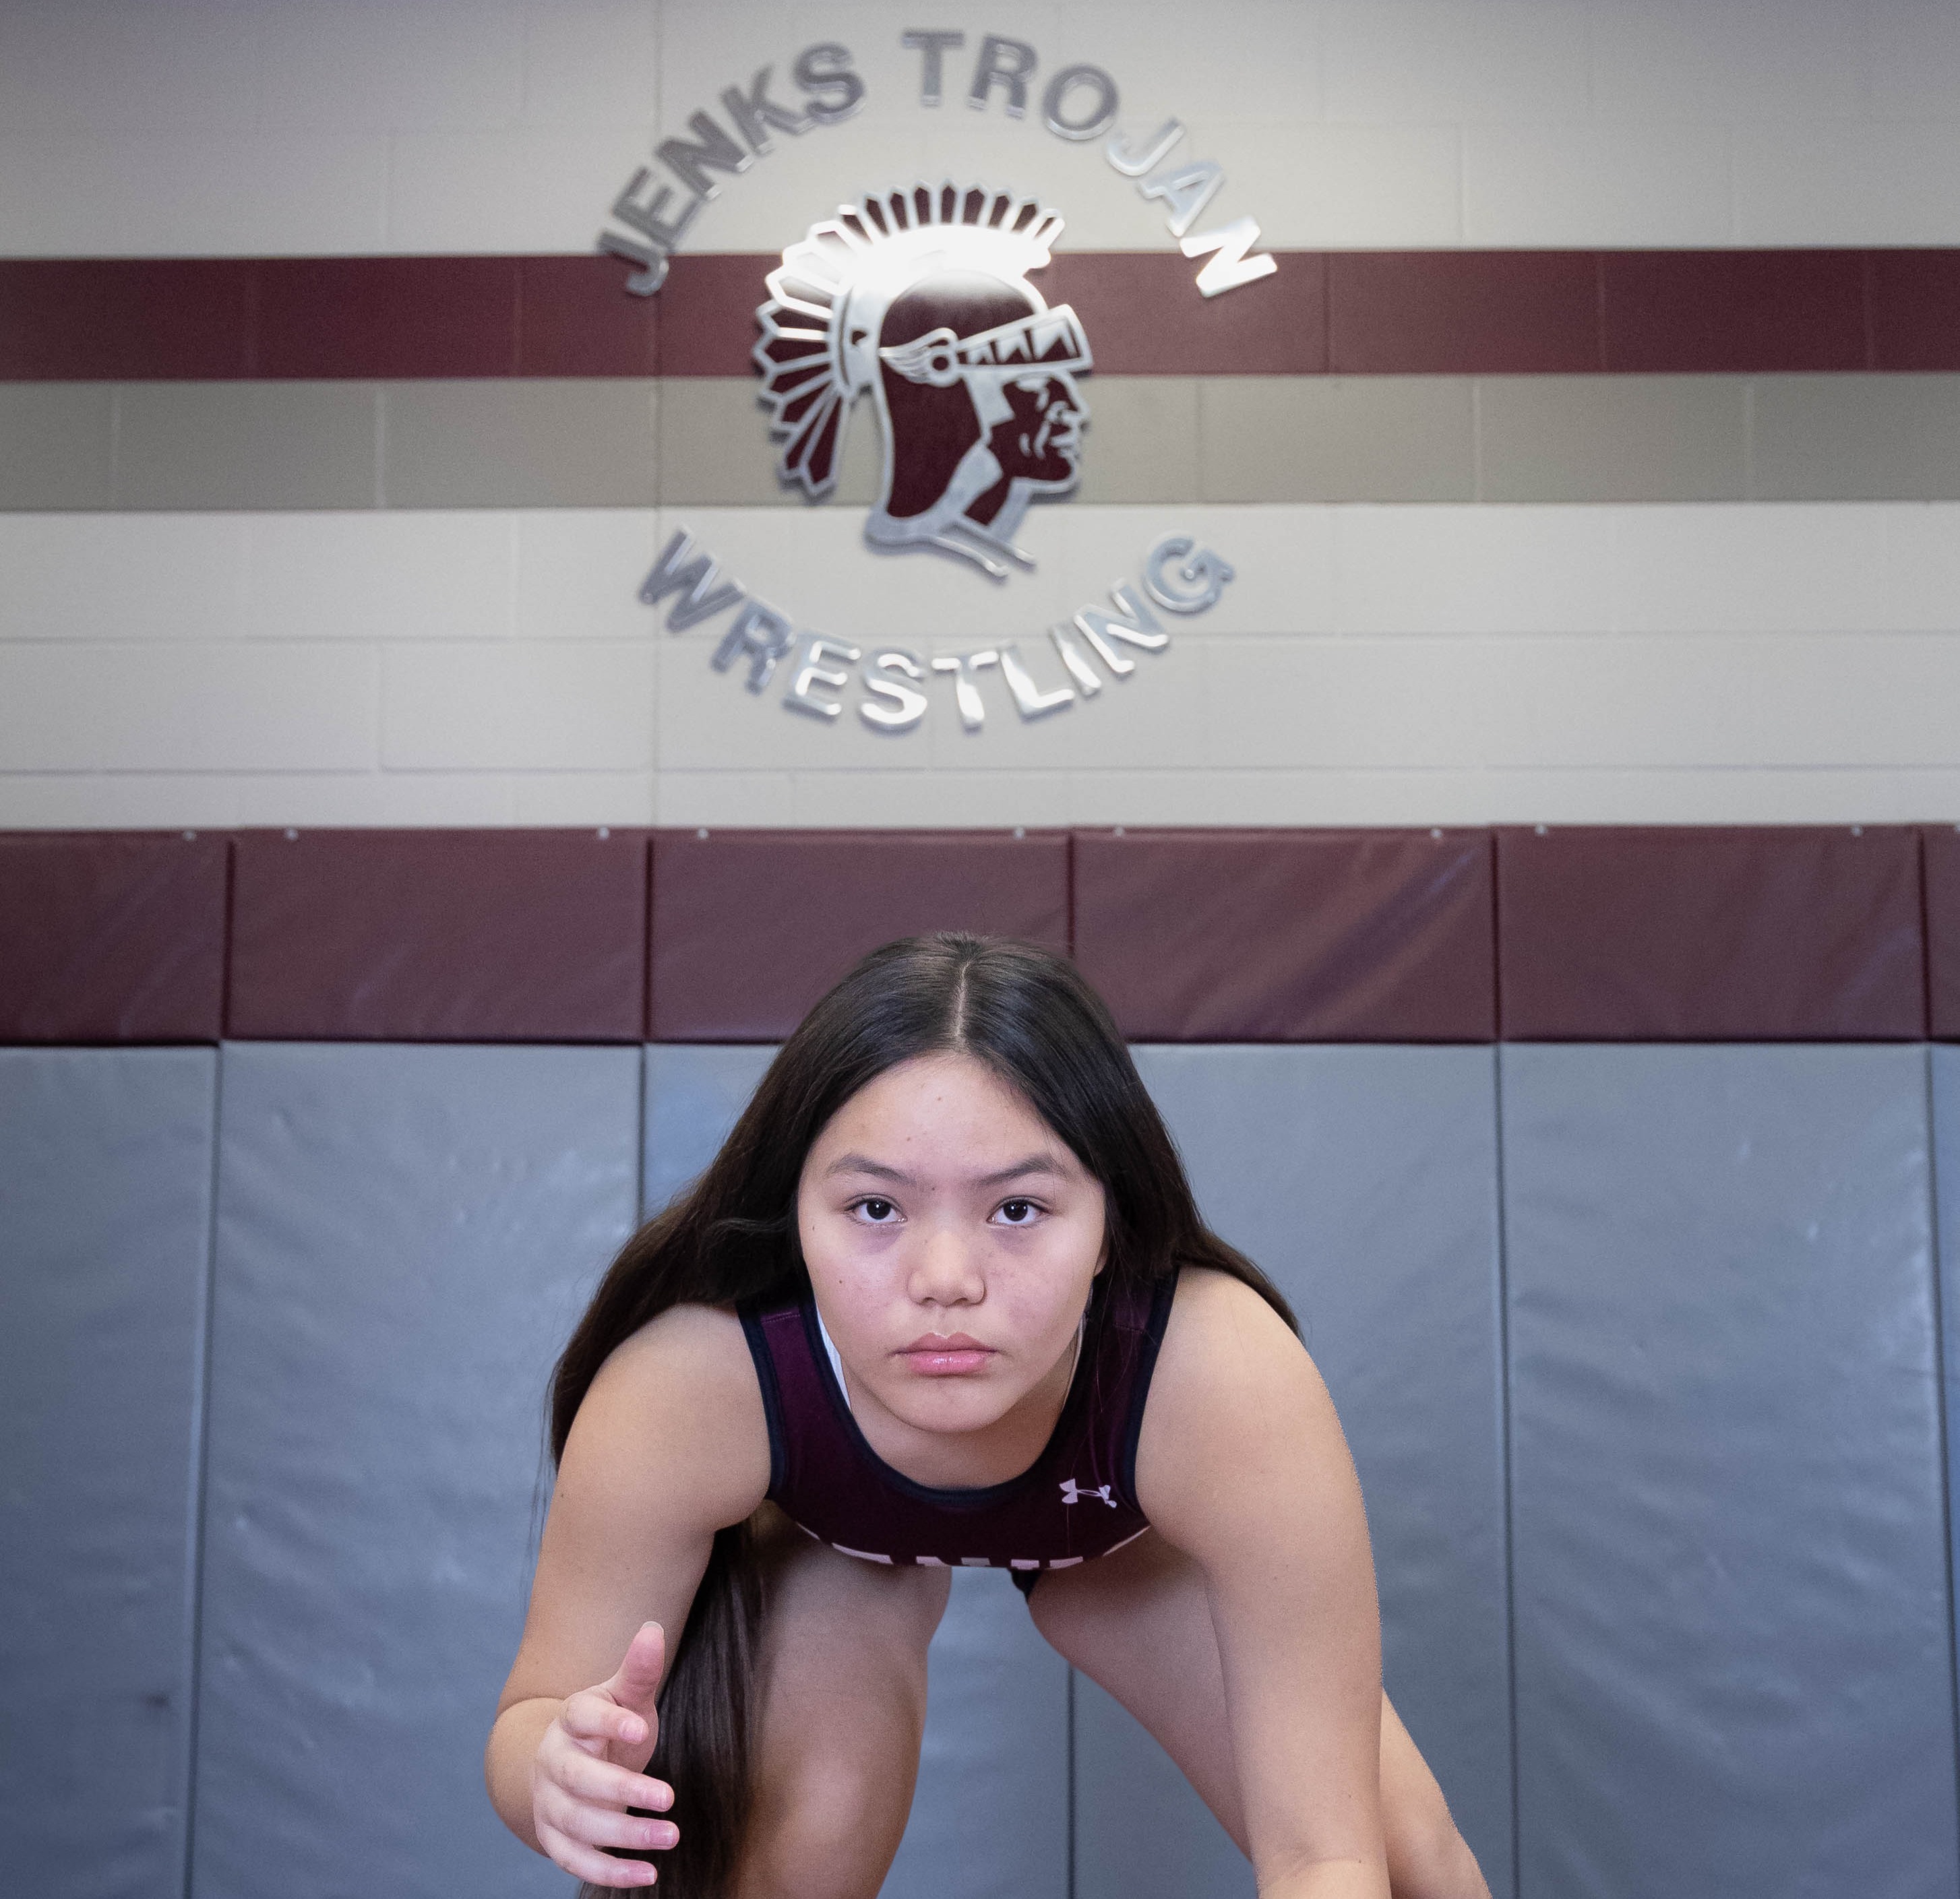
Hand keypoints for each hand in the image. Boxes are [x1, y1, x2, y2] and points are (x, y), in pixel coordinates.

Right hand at [530, 1622, 675, 1888]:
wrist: (570, 1762)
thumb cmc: (610, 1726)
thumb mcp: (626, 1697)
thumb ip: (640, 1671)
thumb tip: (652, 1629)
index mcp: (571, 1719)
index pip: (581, 1717)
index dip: (608, 1723)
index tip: (642, 1726)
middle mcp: (553, 1761)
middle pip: (577, 1779)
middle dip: (621, 1791)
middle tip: (669, 1798)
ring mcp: (549, 1803)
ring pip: (577, 1824)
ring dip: (623, 1835)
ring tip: (671, 1836)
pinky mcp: (555, 1839)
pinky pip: (575, 1861)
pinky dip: (609, 1872)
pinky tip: (648, 1874)